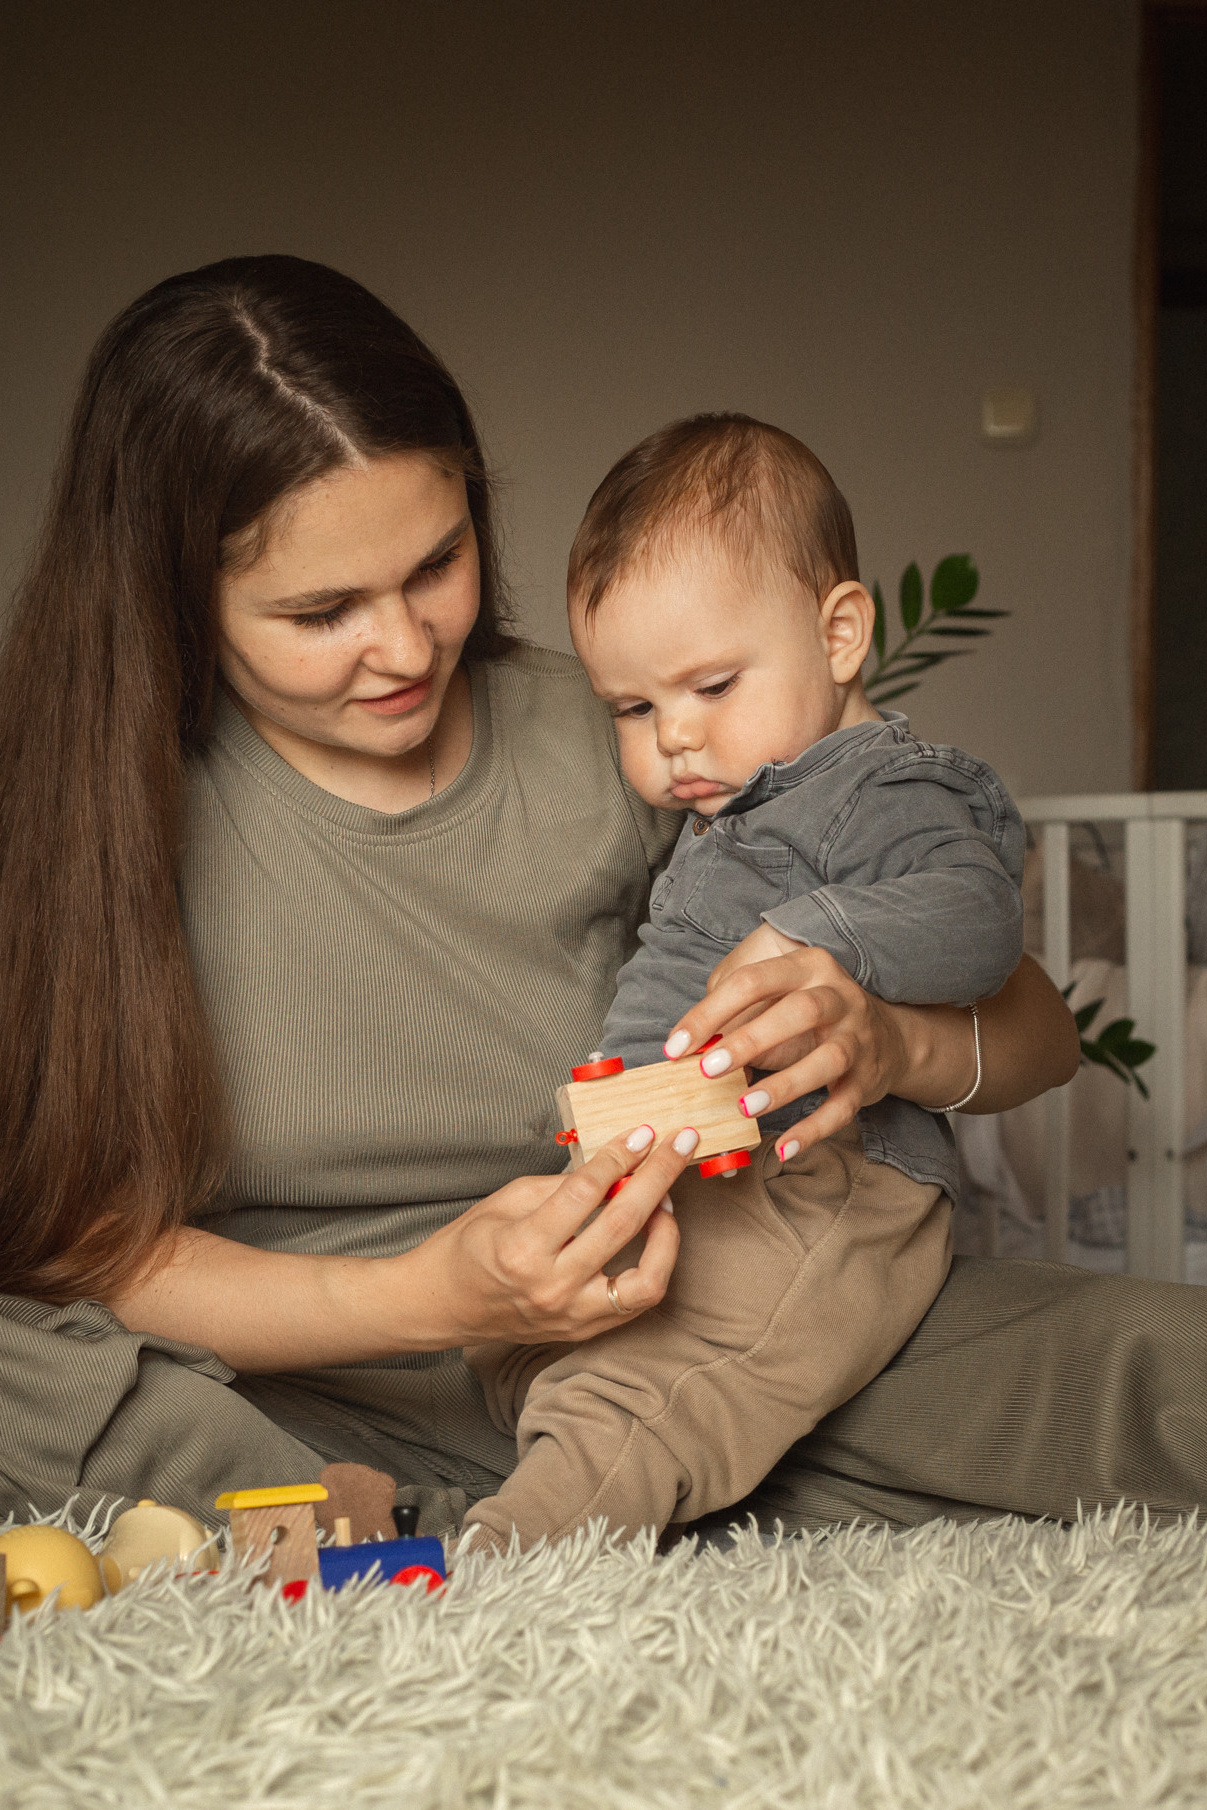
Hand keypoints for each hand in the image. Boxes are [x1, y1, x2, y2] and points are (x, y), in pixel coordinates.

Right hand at [408, 1124, 698, 1344]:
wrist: (440, 1306)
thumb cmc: (467, 1248)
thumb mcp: (506, 1201)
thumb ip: (562, 1186)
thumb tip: (614, 1167)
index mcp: (523, 1248)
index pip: (585, 1192)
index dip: (619, 1156)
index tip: (642, 1133)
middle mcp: (552, 1287)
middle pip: (623, 1225)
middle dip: (658, 1177)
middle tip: (678, 1147)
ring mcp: (571, 1316)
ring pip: (646, 1280)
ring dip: (667, 1234)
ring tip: (666, 1201)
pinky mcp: (583, 1331)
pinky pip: (635, 1302)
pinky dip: (653, 1266)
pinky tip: (653, 1235)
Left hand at [663, 938, 911, 1157]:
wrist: (887, 1038)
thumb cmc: (809, 1016)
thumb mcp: (777, 997)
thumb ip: (736, 1014)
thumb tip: (690, 1049)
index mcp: (808, 967)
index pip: (753, 981)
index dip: (710, 1013)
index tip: (676, 1047)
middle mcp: (839, 996)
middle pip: (800, 1012)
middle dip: (751, 1040)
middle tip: (708, 1070)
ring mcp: (859, 1037)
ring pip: (828, 1058)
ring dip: (785, 1085)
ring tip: (745, 1108)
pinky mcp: (868, 1077)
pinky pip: (843, 1105)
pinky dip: (814, 1129)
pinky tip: (784, 1148)